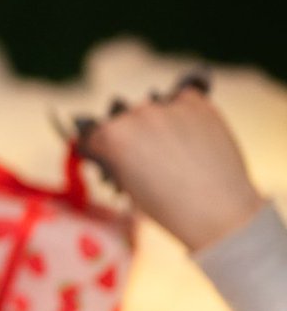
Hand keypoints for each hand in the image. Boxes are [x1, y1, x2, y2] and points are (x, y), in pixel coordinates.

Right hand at [78, 83, 264, 251]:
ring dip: (156, 124)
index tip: (107, 156)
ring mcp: (168, 106)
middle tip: (146, 159)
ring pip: (153, 108)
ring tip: (173, 150)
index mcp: (113, 136)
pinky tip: (189, 134)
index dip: (99, 149)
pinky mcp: (197, 104)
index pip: (93, 135)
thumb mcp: (128, 187)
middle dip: (130, 136)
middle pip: (124, 120)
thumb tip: (116, 151)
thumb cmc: (170, 208)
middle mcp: (137, 114)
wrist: (217, 210)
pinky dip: (182, 112)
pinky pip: (182, 99)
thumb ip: (116, 161)